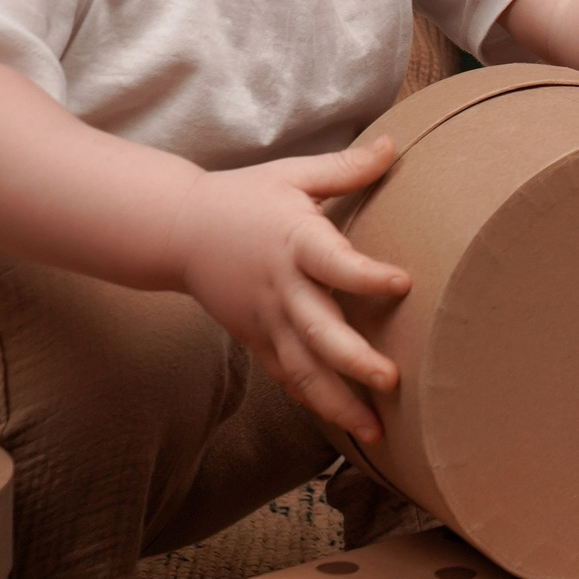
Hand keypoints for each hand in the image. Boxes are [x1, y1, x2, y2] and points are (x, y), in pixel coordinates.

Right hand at [170, 136, 411, 443]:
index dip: (366, 274)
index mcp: (294, 242)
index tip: (404, 282)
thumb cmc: (243, 197)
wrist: (175, 231)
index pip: (333, 263)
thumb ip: (345, 168)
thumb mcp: (292, 175)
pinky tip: (344, 425)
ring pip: (302, 370)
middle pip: (318, 332)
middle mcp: (280, 289)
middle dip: (354, 361)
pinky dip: (312, 401)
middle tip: (392, 380)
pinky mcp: (255, 339)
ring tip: (376, 433)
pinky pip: (286, 376)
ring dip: (338, 402)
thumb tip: (396, 144)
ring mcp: (265, 320)